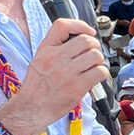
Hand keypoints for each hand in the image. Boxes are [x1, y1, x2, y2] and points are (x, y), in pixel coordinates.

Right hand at [10, 19, 109, 133]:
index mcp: (45, 50)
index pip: (62, 25)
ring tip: (93, 68)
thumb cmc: (36, 88)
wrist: (30, 109)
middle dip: (94, 46)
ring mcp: (67, 72)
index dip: (80, 25)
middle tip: (93, 54)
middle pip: (86, 40)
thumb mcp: (39, 60)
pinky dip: (102, 74)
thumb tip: (81, 42)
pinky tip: (96, 78)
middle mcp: (56, 58)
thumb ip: (56, 49)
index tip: (88, 31)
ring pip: (95, 55)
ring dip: (99, 61)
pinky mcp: (77, 87)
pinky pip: (100, 72)